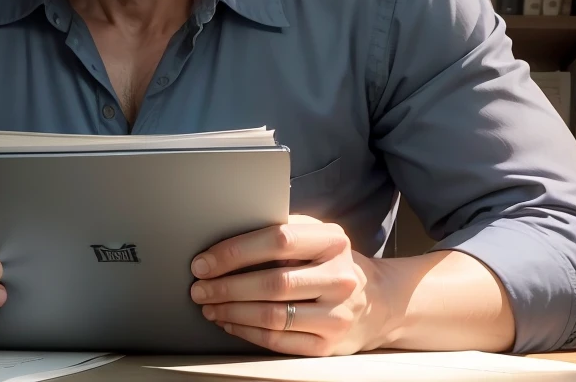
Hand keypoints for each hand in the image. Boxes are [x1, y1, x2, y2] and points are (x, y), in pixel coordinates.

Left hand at [189, 215, 384, 355]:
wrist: (376, 301)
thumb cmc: (331, 262)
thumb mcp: (317, 236)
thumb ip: (281, 230)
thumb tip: (223, 232)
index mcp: (332, 240)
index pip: (277, 240)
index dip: (234, 252)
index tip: (203, 262)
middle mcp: (339, 277)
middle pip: (272, 282)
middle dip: (226, 286)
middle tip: (199, 288)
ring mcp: (337, 314)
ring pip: (273, 315)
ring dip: (232, 311)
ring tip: (208, 306)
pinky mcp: (328, 345)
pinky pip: (278, 340)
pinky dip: (246, 332)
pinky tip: (229, 322)